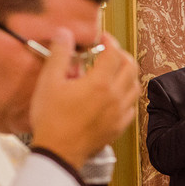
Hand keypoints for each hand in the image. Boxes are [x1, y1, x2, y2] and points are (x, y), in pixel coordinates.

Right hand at [29, 29, 139, 169]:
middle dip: (122, 55)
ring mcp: (120, 113)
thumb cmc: (51, 119)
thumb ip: (59, 55)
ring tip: (113, 72)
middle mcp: (115, 97)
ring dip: (127, 75)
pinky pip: (132, 106)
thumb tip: (65, 34)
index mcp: (99, 83)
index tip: (102, 37)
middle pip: (131, 67)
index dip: (109, 40)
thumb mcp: (49, 82)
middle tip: (110, 52)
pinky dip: (127, 96)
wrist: (59, 151)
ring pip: (135, 86)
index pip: (114, 53)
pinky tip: (115, 95)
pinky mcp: (119, 127)